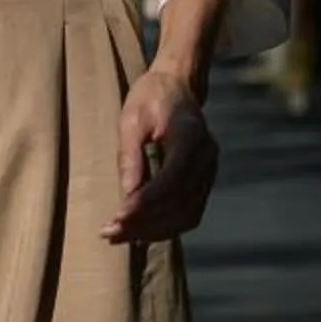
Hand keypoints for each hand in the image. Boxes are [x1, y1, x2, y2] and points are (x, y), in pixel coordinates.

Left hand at [106, 68, 218, 244]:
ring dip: (155, 231)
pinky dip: (167, 225)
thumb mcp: (131, 120)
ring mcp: (210, 169)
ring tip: (120, 236)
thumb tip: (126, 198)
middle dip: (145, 223)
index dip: (146, 203)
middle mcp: (207, 155)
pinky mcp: (206, 179)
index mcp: (190, 135)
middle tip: (110, 233)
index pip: (171, 179)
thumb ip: (130, 157)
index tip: (117, 218)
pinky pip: (190, 212)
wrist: (177, 85)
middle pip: (180, 202)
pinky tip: (142, 232)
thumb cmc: (150, 97)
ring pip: (187, 214)